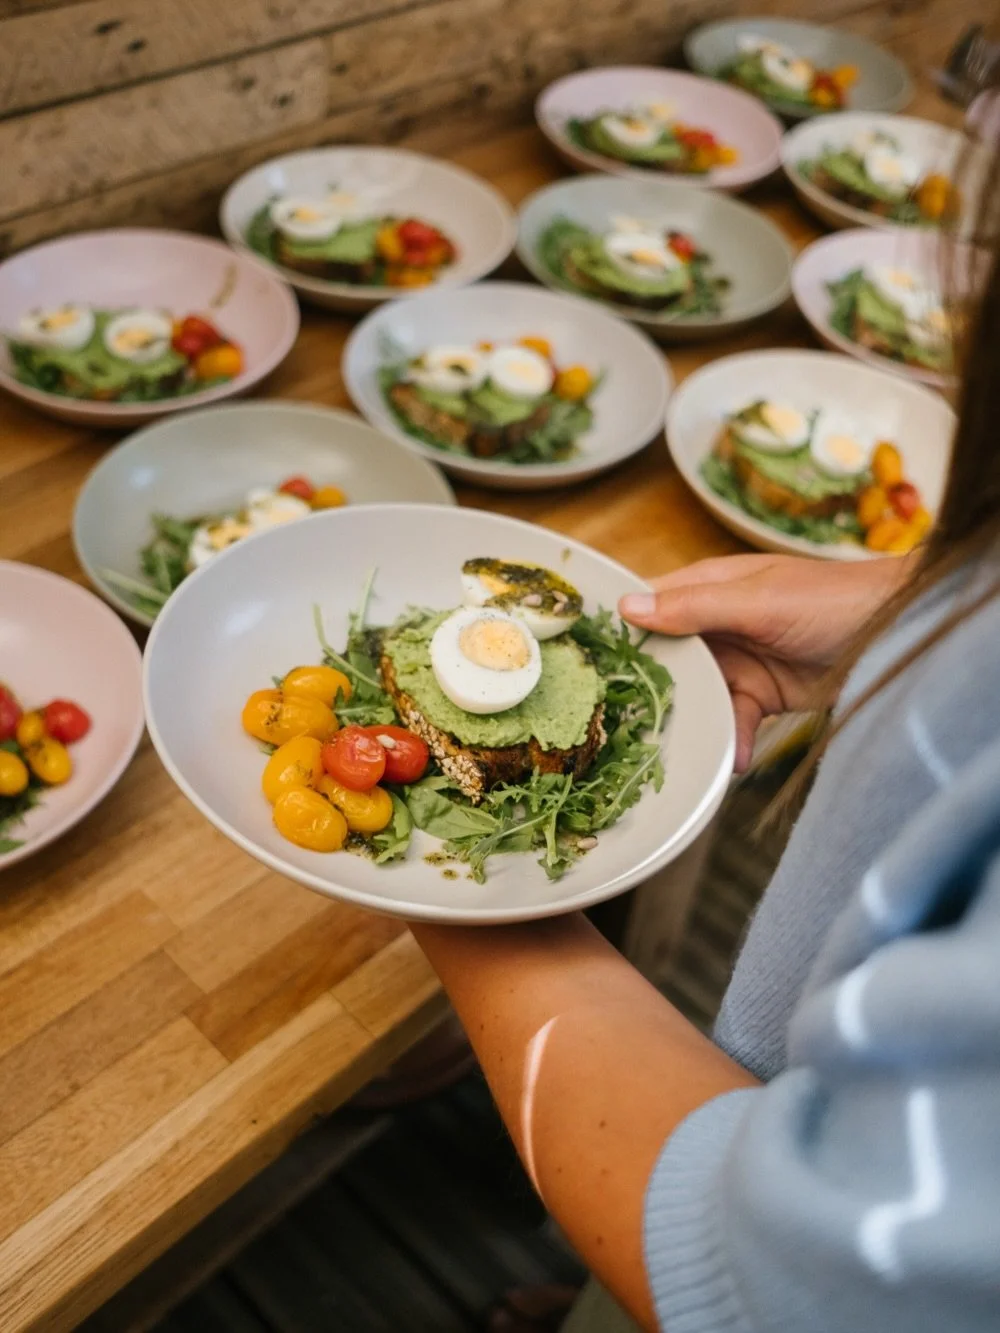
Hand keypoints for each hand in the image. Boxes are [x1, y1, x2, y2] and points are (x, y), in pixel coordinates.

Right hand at [619, 553, 909, 771]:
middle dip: (649, 690)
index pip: (650, 603)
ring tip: (676, 754)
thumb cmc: (833, 600)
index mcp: (710, 586)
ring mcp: (741, 660)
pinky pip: (733, 721)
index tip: (583, 663)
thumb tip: (627, 608)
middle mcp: (718, 621)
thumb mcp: (759, 600)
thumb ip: (694, 606)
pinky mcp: (764, 695)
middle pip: (666, 657)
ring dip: (691, 724)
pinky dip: (731, 741)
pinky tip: (732, 761)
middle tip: (620, 726)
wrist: (904, 635)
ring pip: (696, 696)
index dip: (619, 630)